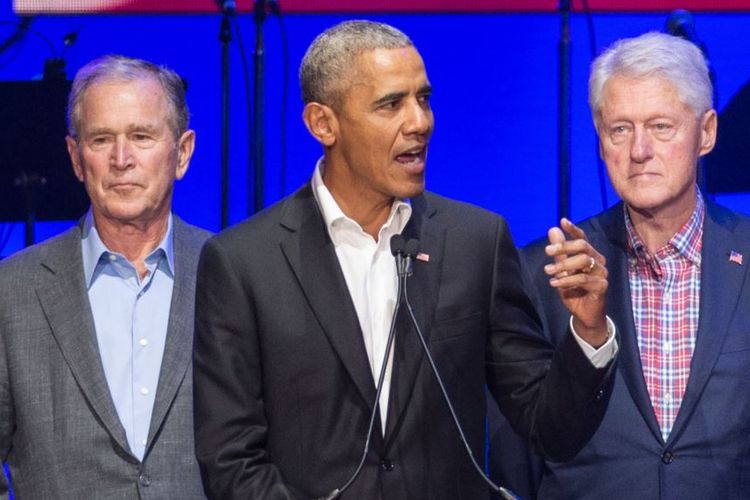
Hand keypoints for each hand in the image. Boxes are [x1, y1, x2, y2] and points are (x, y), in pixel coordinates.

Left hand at [544, 218, 608, 346]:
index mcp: (589, 255)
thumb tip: (553, 229)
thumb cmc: (573, 290)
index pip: (582, 238)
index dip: (573, 229)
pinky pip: (583, 279)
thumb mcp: (562, 270)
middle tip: (547, 252)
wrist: (583, 314)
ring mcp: (601, 273)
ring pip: (582, 261)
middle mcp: (598, 261)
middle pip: (583, 246)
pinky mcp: (602, 286)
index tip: (562, 221)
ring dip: (562, 265)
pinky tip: (554, 283)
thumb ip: (559, 252)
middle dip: (564, 247)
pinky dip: (566, 280)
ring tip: (548, 272)